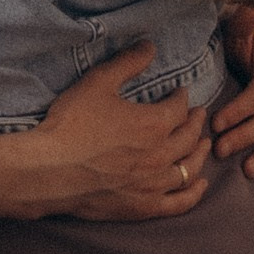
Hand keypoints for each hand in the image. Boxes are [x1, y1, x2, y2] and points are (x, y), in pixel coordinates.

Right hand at [28, 44, 212, 221]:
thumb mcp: (98, 82)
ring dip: (199, 153)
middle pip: (189, 137)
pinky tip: (200, 184)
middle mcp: (161, 155)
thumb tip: (150, 45)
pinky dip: (194, 193)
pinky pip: (179, 203)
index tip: (181, 92)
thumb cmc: (72, 124)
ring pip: (189, 169)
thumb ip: (128, 62)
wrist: (50, 171)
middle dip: (196, 122)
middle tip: (199, 114)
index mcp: (154, 124)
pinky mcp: (143, 208)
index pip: (180, 108)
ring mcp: (154, 184)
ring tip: (203, 144)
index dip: (182, 97)